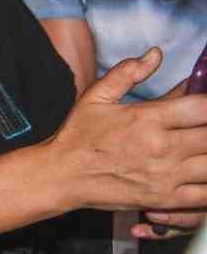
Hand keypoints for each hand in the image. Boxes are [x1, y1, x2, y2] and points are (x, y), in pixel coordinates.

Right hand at [48, 47, 206, 213]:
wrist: (61, 176)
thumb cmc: (78, 137)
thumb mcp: (96, 97)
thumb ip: (127, 73)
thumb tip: (155, 54)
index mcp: (148, 119)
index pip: (201, 107)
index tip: (206, 103)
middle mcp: (162, 148)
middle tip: (202, 125)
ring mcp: (166, 176)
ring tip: (202, 147)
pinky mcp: (166, 199)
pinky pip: (205, 195)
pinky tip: (203, 172)